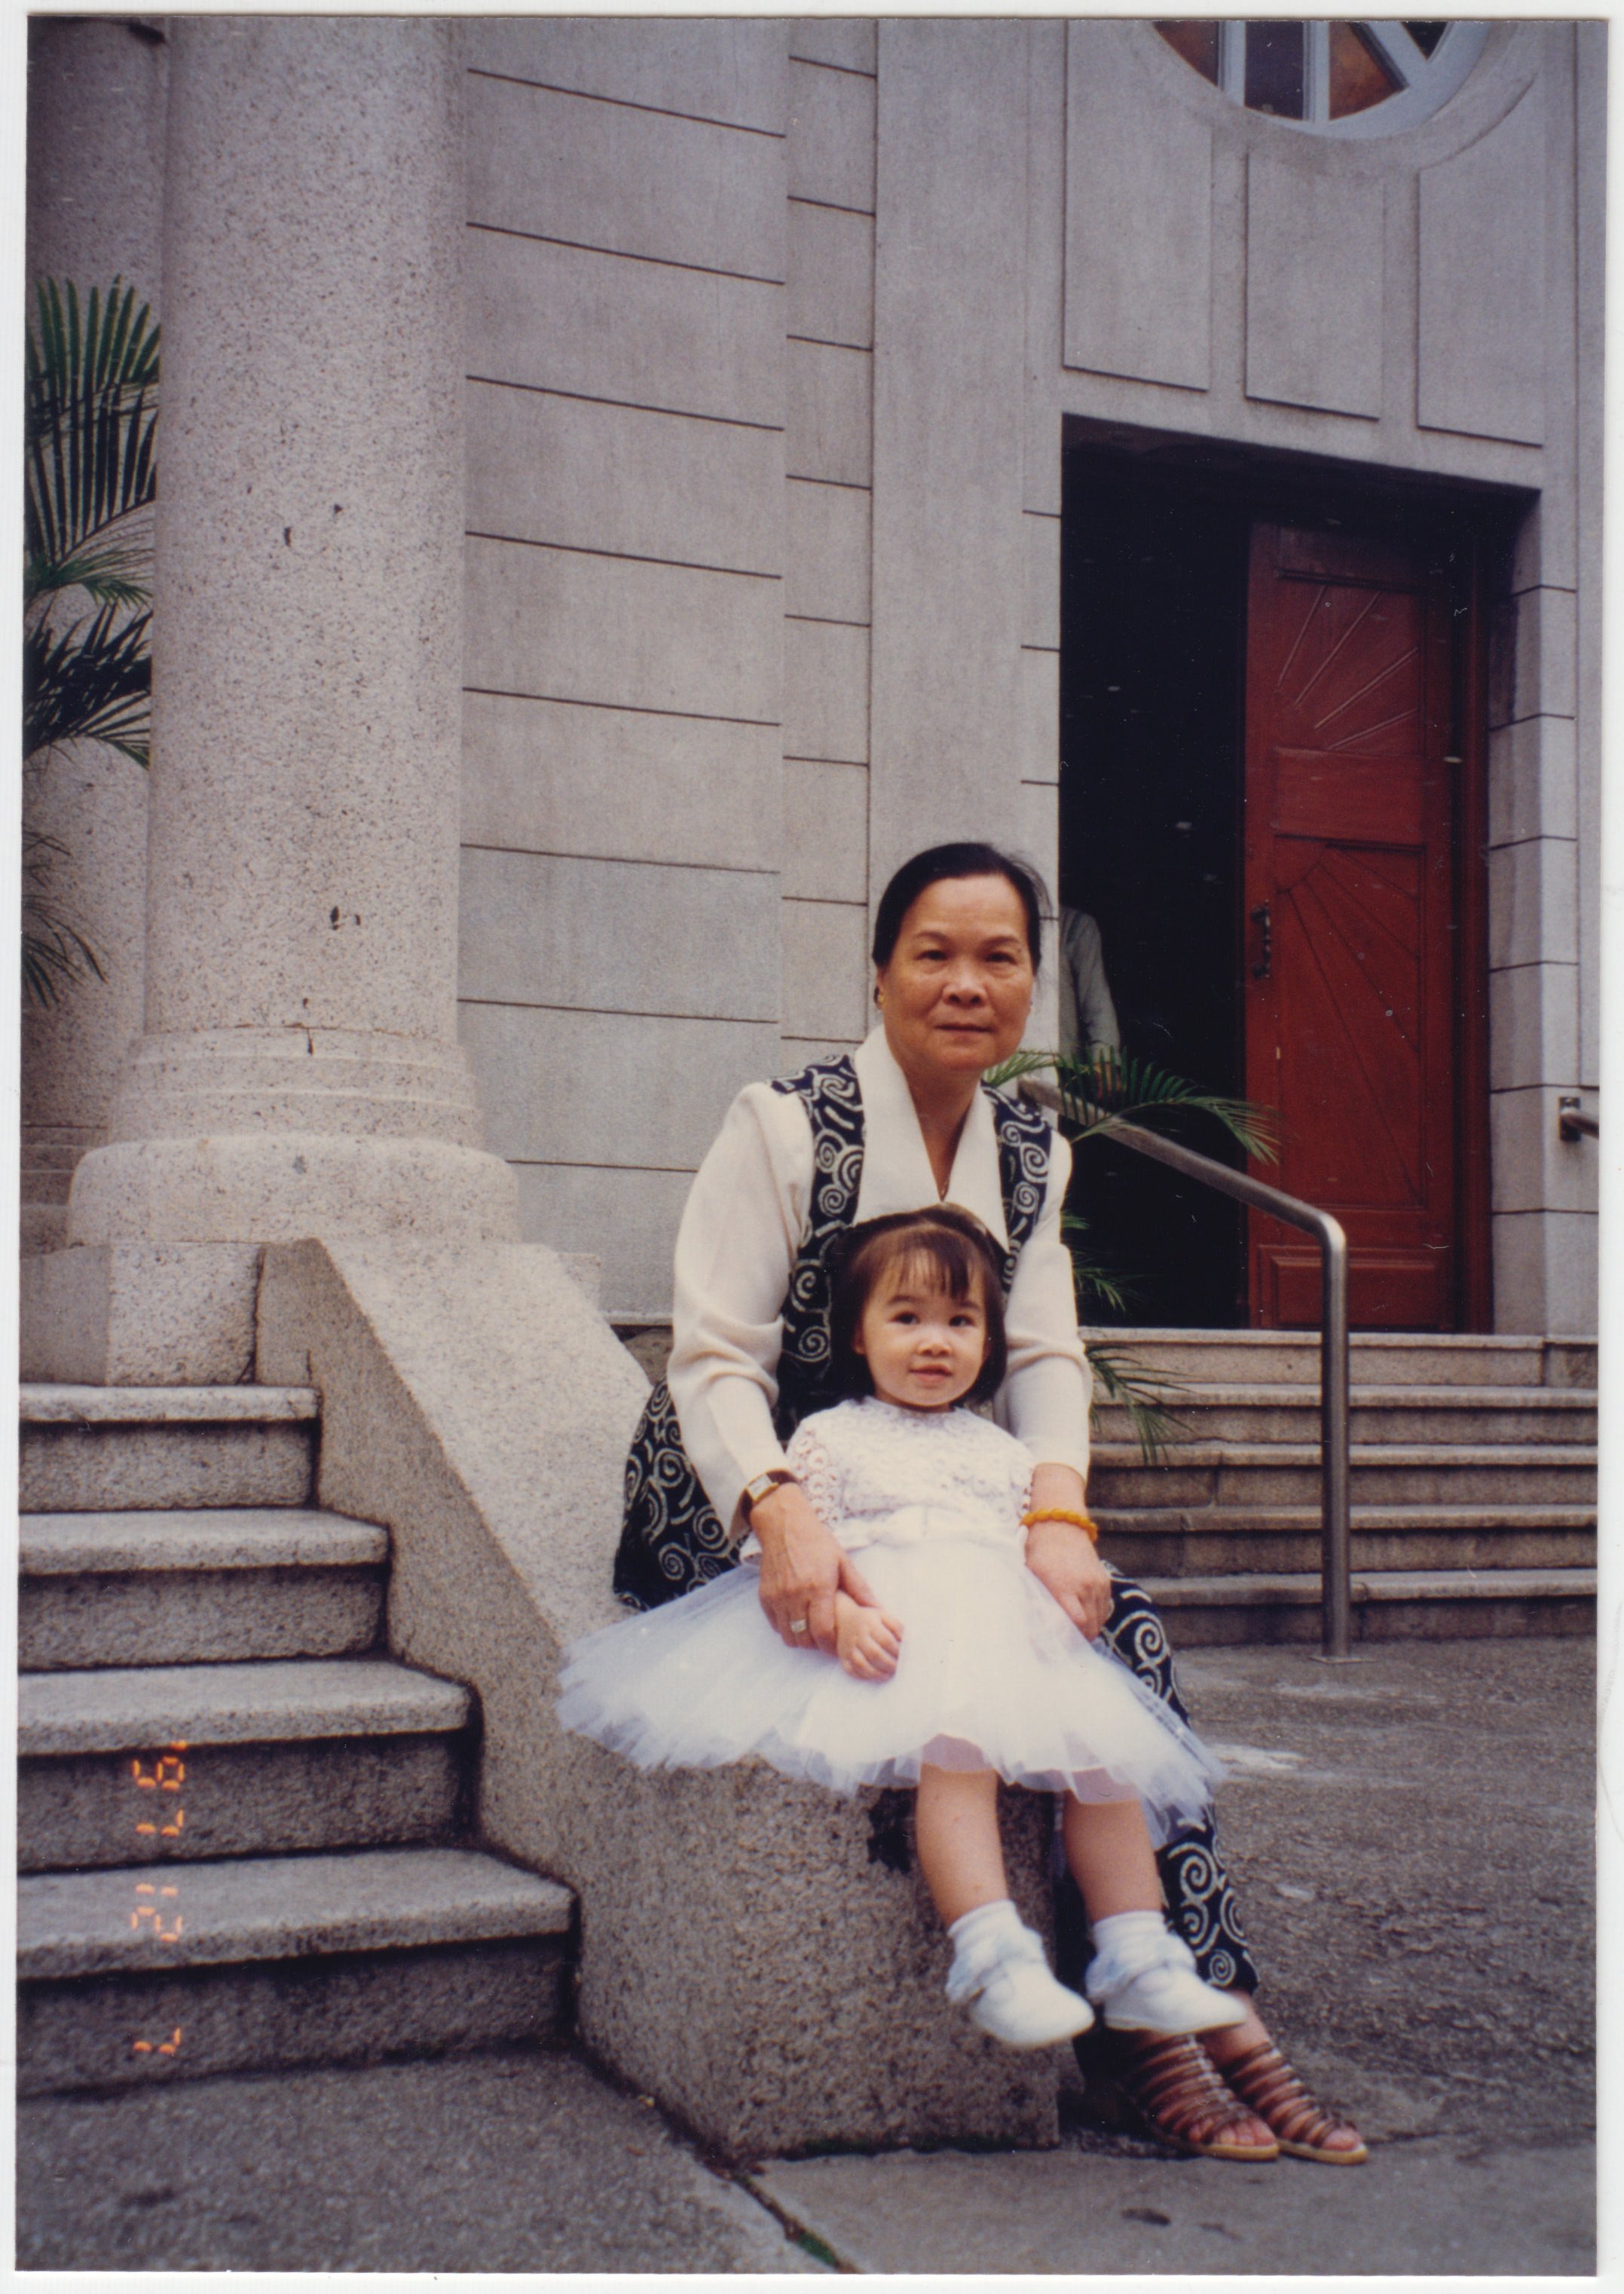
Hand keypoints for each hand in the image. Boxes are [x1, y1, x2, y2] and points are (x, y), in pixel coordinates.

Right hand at [751, 1480, 879, 1654]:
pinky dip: (786, 1628)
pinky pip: (774, 1626)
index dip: (831, 1646)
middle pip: (805, 1639)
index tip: (837, 1645)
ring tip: (811, 1630)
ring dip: (801, 1639)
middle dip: (817, 1645)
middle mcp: (795, 1595)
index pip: (823, 1632)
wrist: (784, 1525)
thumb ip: (859, 1588)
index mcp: (818, 1587)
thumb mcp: (842, 1561)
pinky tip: (797, 1618)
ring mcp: (777, 1597)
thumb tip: (877, 1608)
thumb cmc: (816, 1542)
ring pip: (788, 1636)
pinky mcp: (764, 1596)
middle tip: (826, 1638)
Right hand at [836, 1592, 903, 1680]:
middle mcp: (857, 1636)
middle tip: (898, 1669)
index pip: (885, 1640)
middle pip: (874, 1653)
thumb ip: (896, 1626)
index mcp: (869, 1623)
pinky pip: (851, 1670)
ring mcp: (848, 1647)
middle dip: (889, 1664)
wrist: (842, 1618)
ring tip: (888, 1675)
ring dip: (877, 1673)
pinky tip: (874, 1676)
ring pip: (861, 1664)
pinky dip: (863, 1676)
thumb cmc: (869, 1619)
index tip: (903, 1656)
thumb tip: (905, 1641)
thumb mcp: (883, 1616)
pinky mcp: (843, 1657)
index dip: (896, 1650)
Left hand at [1024, 1464, 1112, 1639]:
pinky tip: (1084, 1619)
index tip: (1059, 1646)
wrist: (1061, 1525)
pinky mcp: (1105, 1581)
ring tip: (1074, 1635)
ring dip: (1089, 1630)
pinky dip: (1097, 1617)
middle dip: (1079, 1639)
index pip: (1077, 1624)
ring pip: (1099, 1620)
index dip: (1070, 1639)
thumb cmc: (1040, 1551)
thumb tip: (1029, 1625)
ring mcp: (1098, 1584)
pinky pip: (1105, 1608)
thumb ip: (1034, 1600)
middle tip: (1066, 1646)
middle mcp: (1085, 1587)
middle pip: (1090, 1627)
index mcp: (1065, 1587)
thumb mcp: (1031, 1575)